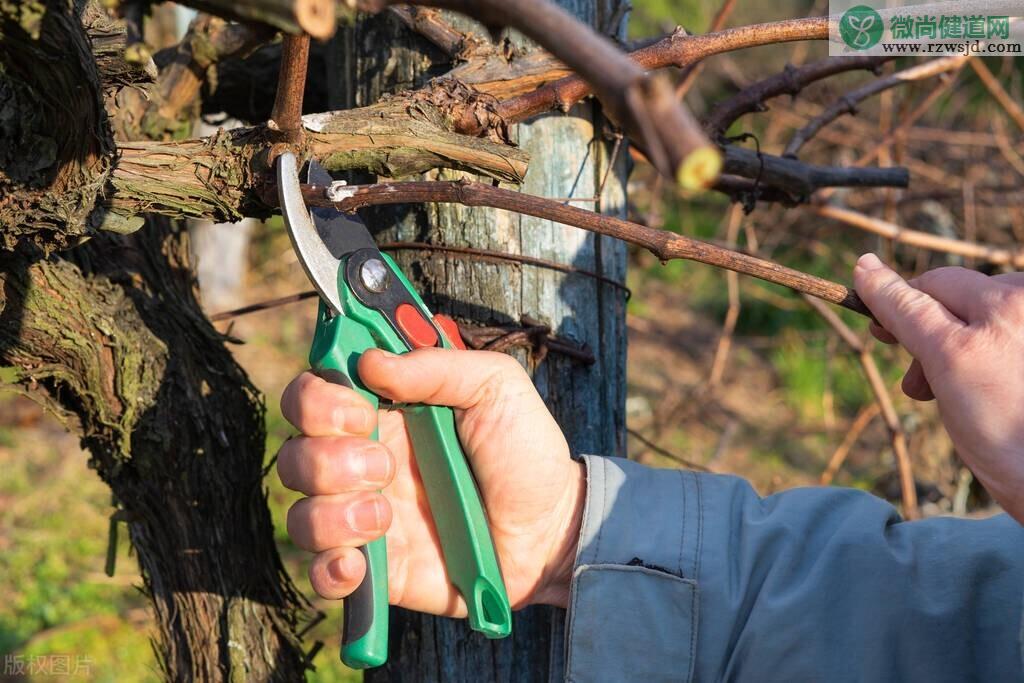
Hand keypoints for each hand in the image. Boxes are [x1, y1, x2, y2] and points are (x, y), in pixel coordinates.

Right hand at [277, 348, 584, 614]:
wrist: (553, 530)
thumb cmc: (526, 453)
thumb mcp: (496, 387)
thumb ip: (438, 366)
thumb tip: (371, 361)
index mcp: (385, 414)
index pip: (313, 395)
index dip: (319, 399)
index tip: (360, 407)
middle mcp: (364, 463)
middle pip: (295, 454)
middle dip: (328, 458)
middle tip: (384, 463)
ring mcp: (366, 518)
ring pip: (301, 515)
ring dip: (334, 513)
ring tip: (387, 516)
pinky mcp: (379, 569)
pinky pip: (321, 574)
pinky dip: (330, 569)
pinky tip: (361, 562)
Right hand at [854, 253, 1023, 522]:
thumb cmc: (1009, 431)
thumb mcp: (951, 359)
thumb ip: (906, 309)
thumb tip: (864, 266)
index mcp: (1010, 298)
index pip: (934, 284)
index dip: (895, 303)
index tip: (876, 325)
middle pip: (960, 302)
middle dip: (929, 336)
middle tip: (916, 386)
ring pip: (980, 326)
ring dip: (954, 353)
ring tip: (947, 398)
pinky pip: (1003, 347)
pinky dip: (983, 367)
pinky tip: (982, 402)